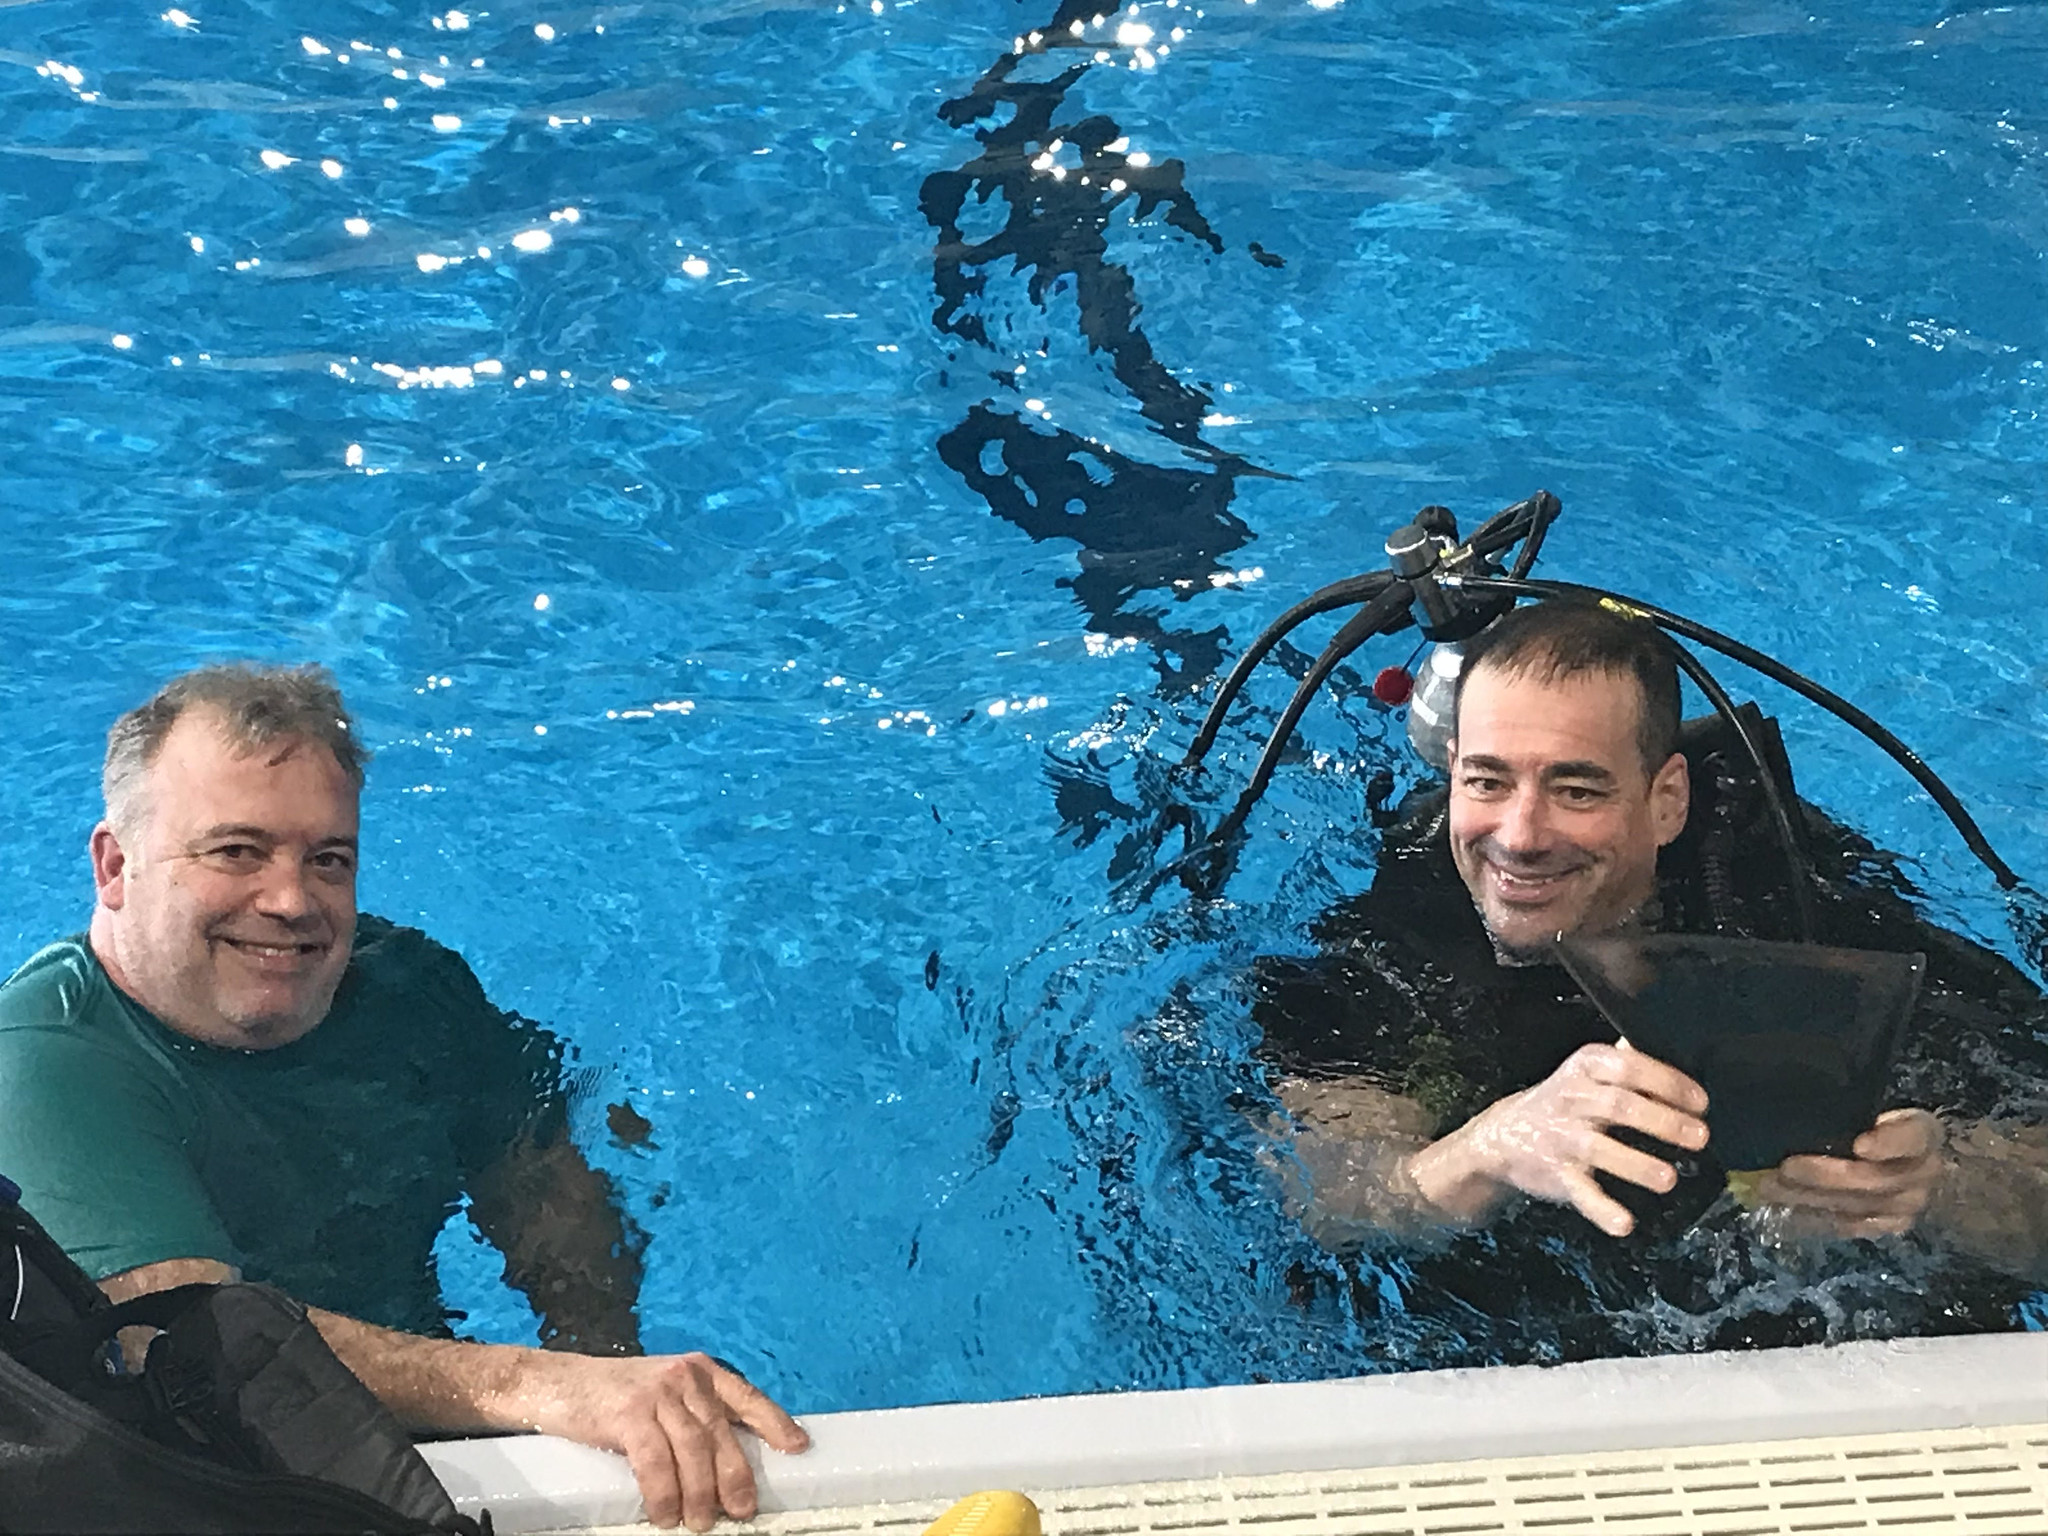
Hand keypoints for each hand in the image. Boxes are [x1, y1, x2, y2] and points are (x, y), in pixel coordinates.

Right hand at [526, 1351, 809, 1530]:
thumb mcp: (663, 1394)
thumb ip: (692, 1415)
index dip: (774, 1422)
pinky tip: (665, 1513)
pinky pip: (655, 1458)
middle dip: (735, 1475)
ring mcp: (657, 1391)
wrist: (556, 1384)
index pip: (746, 1396)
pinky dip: (664, 1491)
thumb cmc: (612, 1397)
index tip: (797, 1447)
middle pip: (720, 1432)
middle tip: (741, 1511)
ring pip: (693, 1448)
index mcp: (700, 1371)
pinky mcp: (628, 1411)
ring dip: (699, 1492)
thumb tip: (725, 1464)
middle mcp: (684, 1376)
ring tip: (698, 1523)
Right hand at [1408, 1042, 1708, 1235]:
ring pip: (1599, 1149)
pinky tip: (1625, 1224)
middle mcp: (1573, 1099)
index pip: (1627, 1066)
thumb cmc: (1565, 1101)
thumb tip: (1679, 1045)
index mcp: (1585, 1068)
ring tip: (1669, 1178)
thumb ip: (1628, 1060)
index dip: (1667, 1082)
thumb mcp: (1588, 1071)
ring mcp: (1562, 1138)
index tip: (1700, 1102)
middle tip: (1701, 1137)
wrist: (1503, 1136)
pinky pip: (1581, 1192)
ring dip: (1636, 1164)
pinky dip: (1602, 1210)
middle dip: (1662, 1121)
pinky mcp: (1557, 1175)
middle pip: (1619, 1106)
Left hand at [1752, 1108, 1945, 1237]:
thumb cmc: (1869, 1119)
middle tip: (1785, 1168)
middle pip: (1876, 1180)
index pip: (1912, 1137)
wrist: (1896, 1156)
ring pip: (1859, 1208)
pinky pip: (1851, 1226)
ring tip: (1770, 1187)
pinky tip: (1786, 1207)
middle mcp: (1923, 1171)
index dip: (1888, 1143)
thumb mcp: (1864, 1103)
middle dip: (1826, 1176)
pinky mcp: (1889, 1224)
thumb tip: (1797, 1088)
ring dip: (1811, 1198)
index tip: (1859, 1145)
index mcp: (1921, 1132)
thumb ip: (1845, 1103)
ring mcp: (1909, 1203)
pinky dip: (1815, 1216)